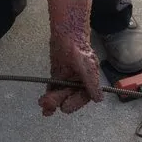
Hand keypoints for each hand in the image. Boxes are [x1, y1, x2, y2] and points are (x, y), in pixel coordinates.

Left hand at [38, 0, 102, 115]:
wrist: (66, 34)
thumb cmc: (79, 48)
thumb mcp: (87, 65)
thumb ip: (92, 82)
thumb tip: (98, 98)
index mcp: (89, 82)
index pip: (82, 98)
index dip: (73, 104)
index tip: (64, 107)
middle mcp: (78, 83)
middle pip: (68, 97)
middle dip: (59, 101)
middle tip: (48, 103)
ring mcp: (67, 81)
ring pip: (60, 96)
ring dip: (52, 102)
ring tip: (43, 104)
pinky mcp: (57, 77)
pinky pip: (53, 90)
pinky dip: (48, 97)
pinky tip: (43, 105)